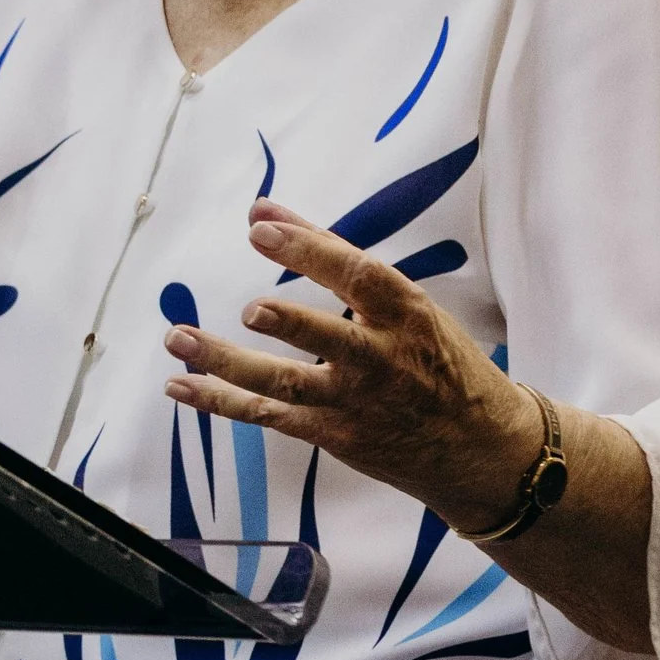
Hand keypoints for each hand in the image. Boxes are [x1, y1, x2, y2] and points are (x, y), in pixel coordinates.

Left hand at [161, 197, 546, 534]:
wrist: (480, 449)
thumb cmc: (438, 360)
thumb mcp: (408, 305)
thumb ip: (332, 255)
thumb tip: (262, 210)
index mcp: (408, 315)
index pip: (358, 275)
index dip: (309, 251)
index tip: (261, 226)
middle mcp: (383, 360)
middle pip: (328, 339)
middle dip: (287, 322)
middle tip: (249, 308)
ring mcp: (355, 402)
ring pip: (284, 384)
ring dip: (226, 363)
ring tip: (179, 337)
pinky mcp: (333, 434)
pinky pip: (267, 416)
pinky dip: (220, 401)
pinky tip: (179, 383)